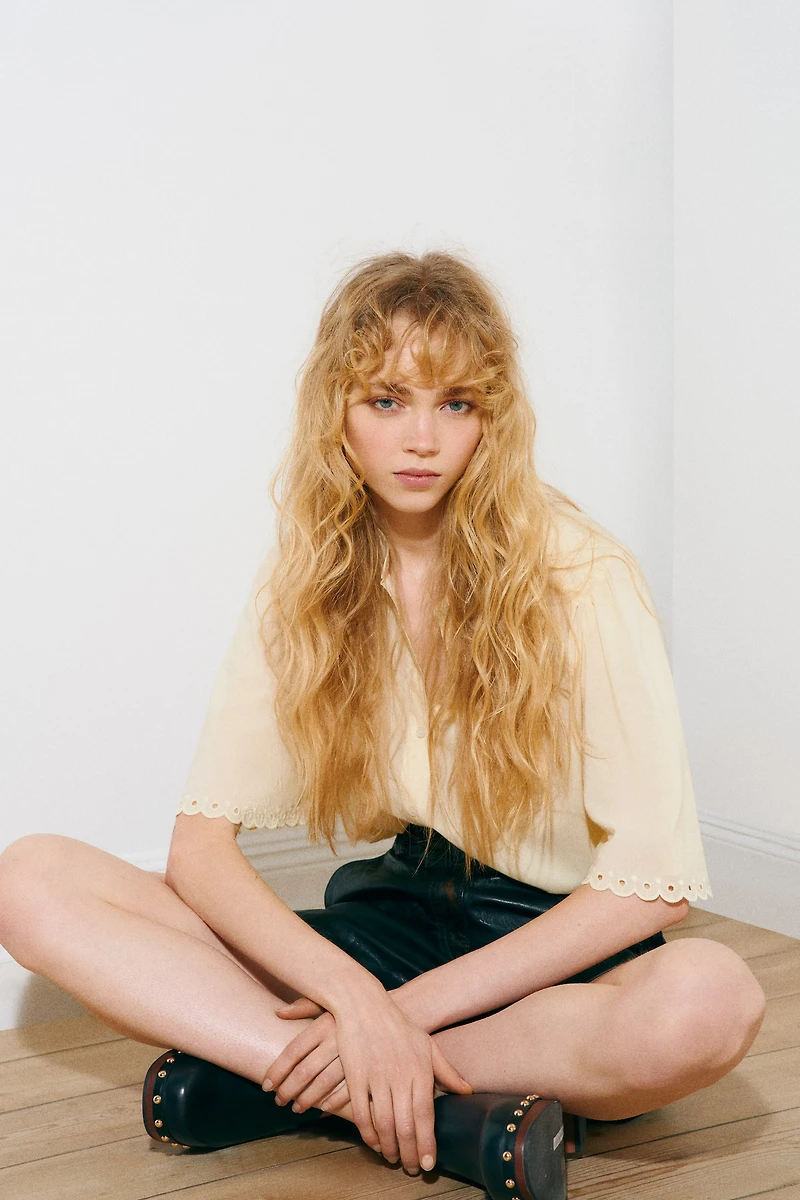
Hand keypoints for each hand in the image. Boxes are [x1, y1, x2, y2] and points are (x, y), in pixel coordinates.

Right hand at [267, 988, 472, 1172]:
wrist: (364, 1005)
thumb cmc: (398, 1025)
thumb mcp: (426, 1044)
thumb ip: (447, 1070)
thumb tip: (467, 1091)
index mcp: (420, 1069)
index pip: (426, 1115)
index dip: (427, 1142)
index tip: (429, 1163)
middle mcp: (400, 1075)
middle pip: (405, 1125)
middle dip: (409, 1153)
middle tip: (412, 1169)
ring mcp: (376, 1076)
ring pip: (384, 1122)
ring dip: (389, 1146)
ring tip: (393, 1159)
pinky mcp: (356, 1076)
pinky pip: (361, 1112)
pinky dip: (367, 1132)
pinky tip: (373, 1142)